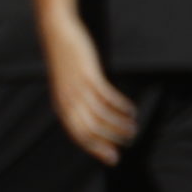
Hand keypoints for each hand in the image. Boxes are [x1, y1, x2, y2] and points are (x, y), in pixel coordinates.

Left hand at [44, 16, 136, 166]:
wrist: (57, 32)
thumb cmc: (65, 60)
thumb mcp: (66, 87)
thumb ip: (75, 104)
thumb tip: (92, 122)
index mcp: (62, 106)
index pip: (79, 136)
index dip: (96, 149)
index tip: (113, 159)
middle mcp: (68, 101)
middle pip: (90, 130)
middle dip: (110, 141)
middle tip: (128, 144)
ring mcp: (78, 88)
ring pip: (101, 116)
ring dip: (120, 125)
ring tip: (134, 127)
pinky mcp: (89, 75)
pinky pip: (108, 97)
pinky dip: (122, 107)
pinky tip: (132, 110)